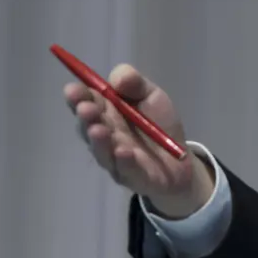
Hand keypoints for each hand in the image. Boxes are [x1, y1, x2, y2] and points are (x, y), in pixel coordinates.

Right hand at [64, 64, 213, 218]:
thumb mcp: (152, 95)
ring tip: (98, 130)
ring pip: (102, 151)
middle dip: (86, 117)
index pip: (84, 102)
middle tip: (86, 109)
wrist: (182, 159)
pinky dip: (124, 161)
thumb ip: (136, 83)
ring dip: (99, 140)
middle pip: (88, 127)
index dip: (77, 96)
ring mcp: (115, 159)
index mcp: (105, 112)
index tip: (74, 89)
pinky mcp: (133, 178)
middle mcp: (104, 136)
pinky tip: (123, 152)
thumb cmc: (161, 124)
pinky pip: (126, 170)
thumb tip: (117, 80)